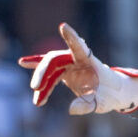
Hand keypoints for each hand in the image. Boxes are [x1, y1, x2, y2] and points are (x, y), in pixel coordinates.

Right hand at [18, 23, 137, 114]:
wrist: (114, 94)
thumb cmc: (111, 95)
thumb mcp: (102, 103)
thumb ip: (88, 105)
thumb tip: (71, 109)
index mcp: (90, 62)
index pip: (80, 48)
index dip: (72, 38)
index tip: (64, 26)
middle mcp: (78, 60)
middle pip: (56, 59)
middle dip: (43, 72)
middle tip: (36, 88)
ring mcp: (71, 65)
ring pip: (50, 68)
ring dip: (42, 84)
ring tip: (38, 102)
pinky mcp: (66, 72)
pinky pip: (50, 72)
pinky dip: (40, 74)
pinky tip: (23, 63)